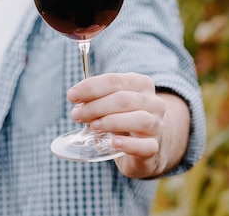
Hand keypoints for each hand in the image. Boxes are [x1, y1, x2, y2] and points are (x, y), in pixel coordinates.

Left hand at [67, 72, 189, 178]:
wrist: (145, 144)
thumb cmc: (122, 118)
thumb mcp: (110, 103)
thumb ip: (95, 98)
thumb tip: (76, 99)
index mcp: (140, 84)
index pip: (114, 81)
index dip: (91, 87)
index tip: (72, 96)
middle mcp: (153, 102)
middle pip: (124, 99)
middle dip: (96, 106)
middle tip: (76, 116)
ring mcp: (157, 125)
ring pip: (139, 119)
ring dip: (111, 122)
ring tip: (93, 127)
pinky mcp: (154, 147)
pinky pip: (146, 146)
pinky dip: (128, 144)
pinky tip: (114, 143)